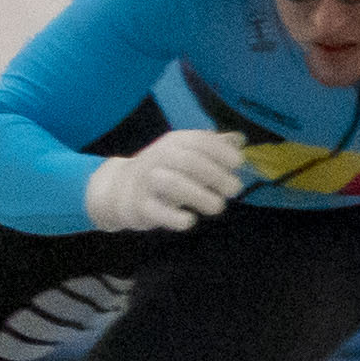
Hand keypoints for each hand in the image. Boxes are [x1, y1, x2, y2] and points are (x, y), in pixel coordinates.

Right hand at [82, 128, 248, 232]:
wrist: (120, 188)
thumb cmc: (163, 170)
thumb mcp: (185, 152)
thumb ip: (212, 147)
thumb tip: (239, 140)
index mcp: (174, 142)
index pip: (199, 140)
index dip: (221, 151)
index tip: (238, 164)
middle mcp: (159, 157)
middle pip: (189, 162)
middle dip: (216, 175)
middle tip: (234, 190)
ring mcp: (148, 182)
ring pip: (173, 184)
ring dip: (200, 196)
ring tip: (217, 206)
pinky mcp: (140, 206)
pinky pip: (157, 211)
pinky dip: (175, 217)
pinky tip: (190, 220)